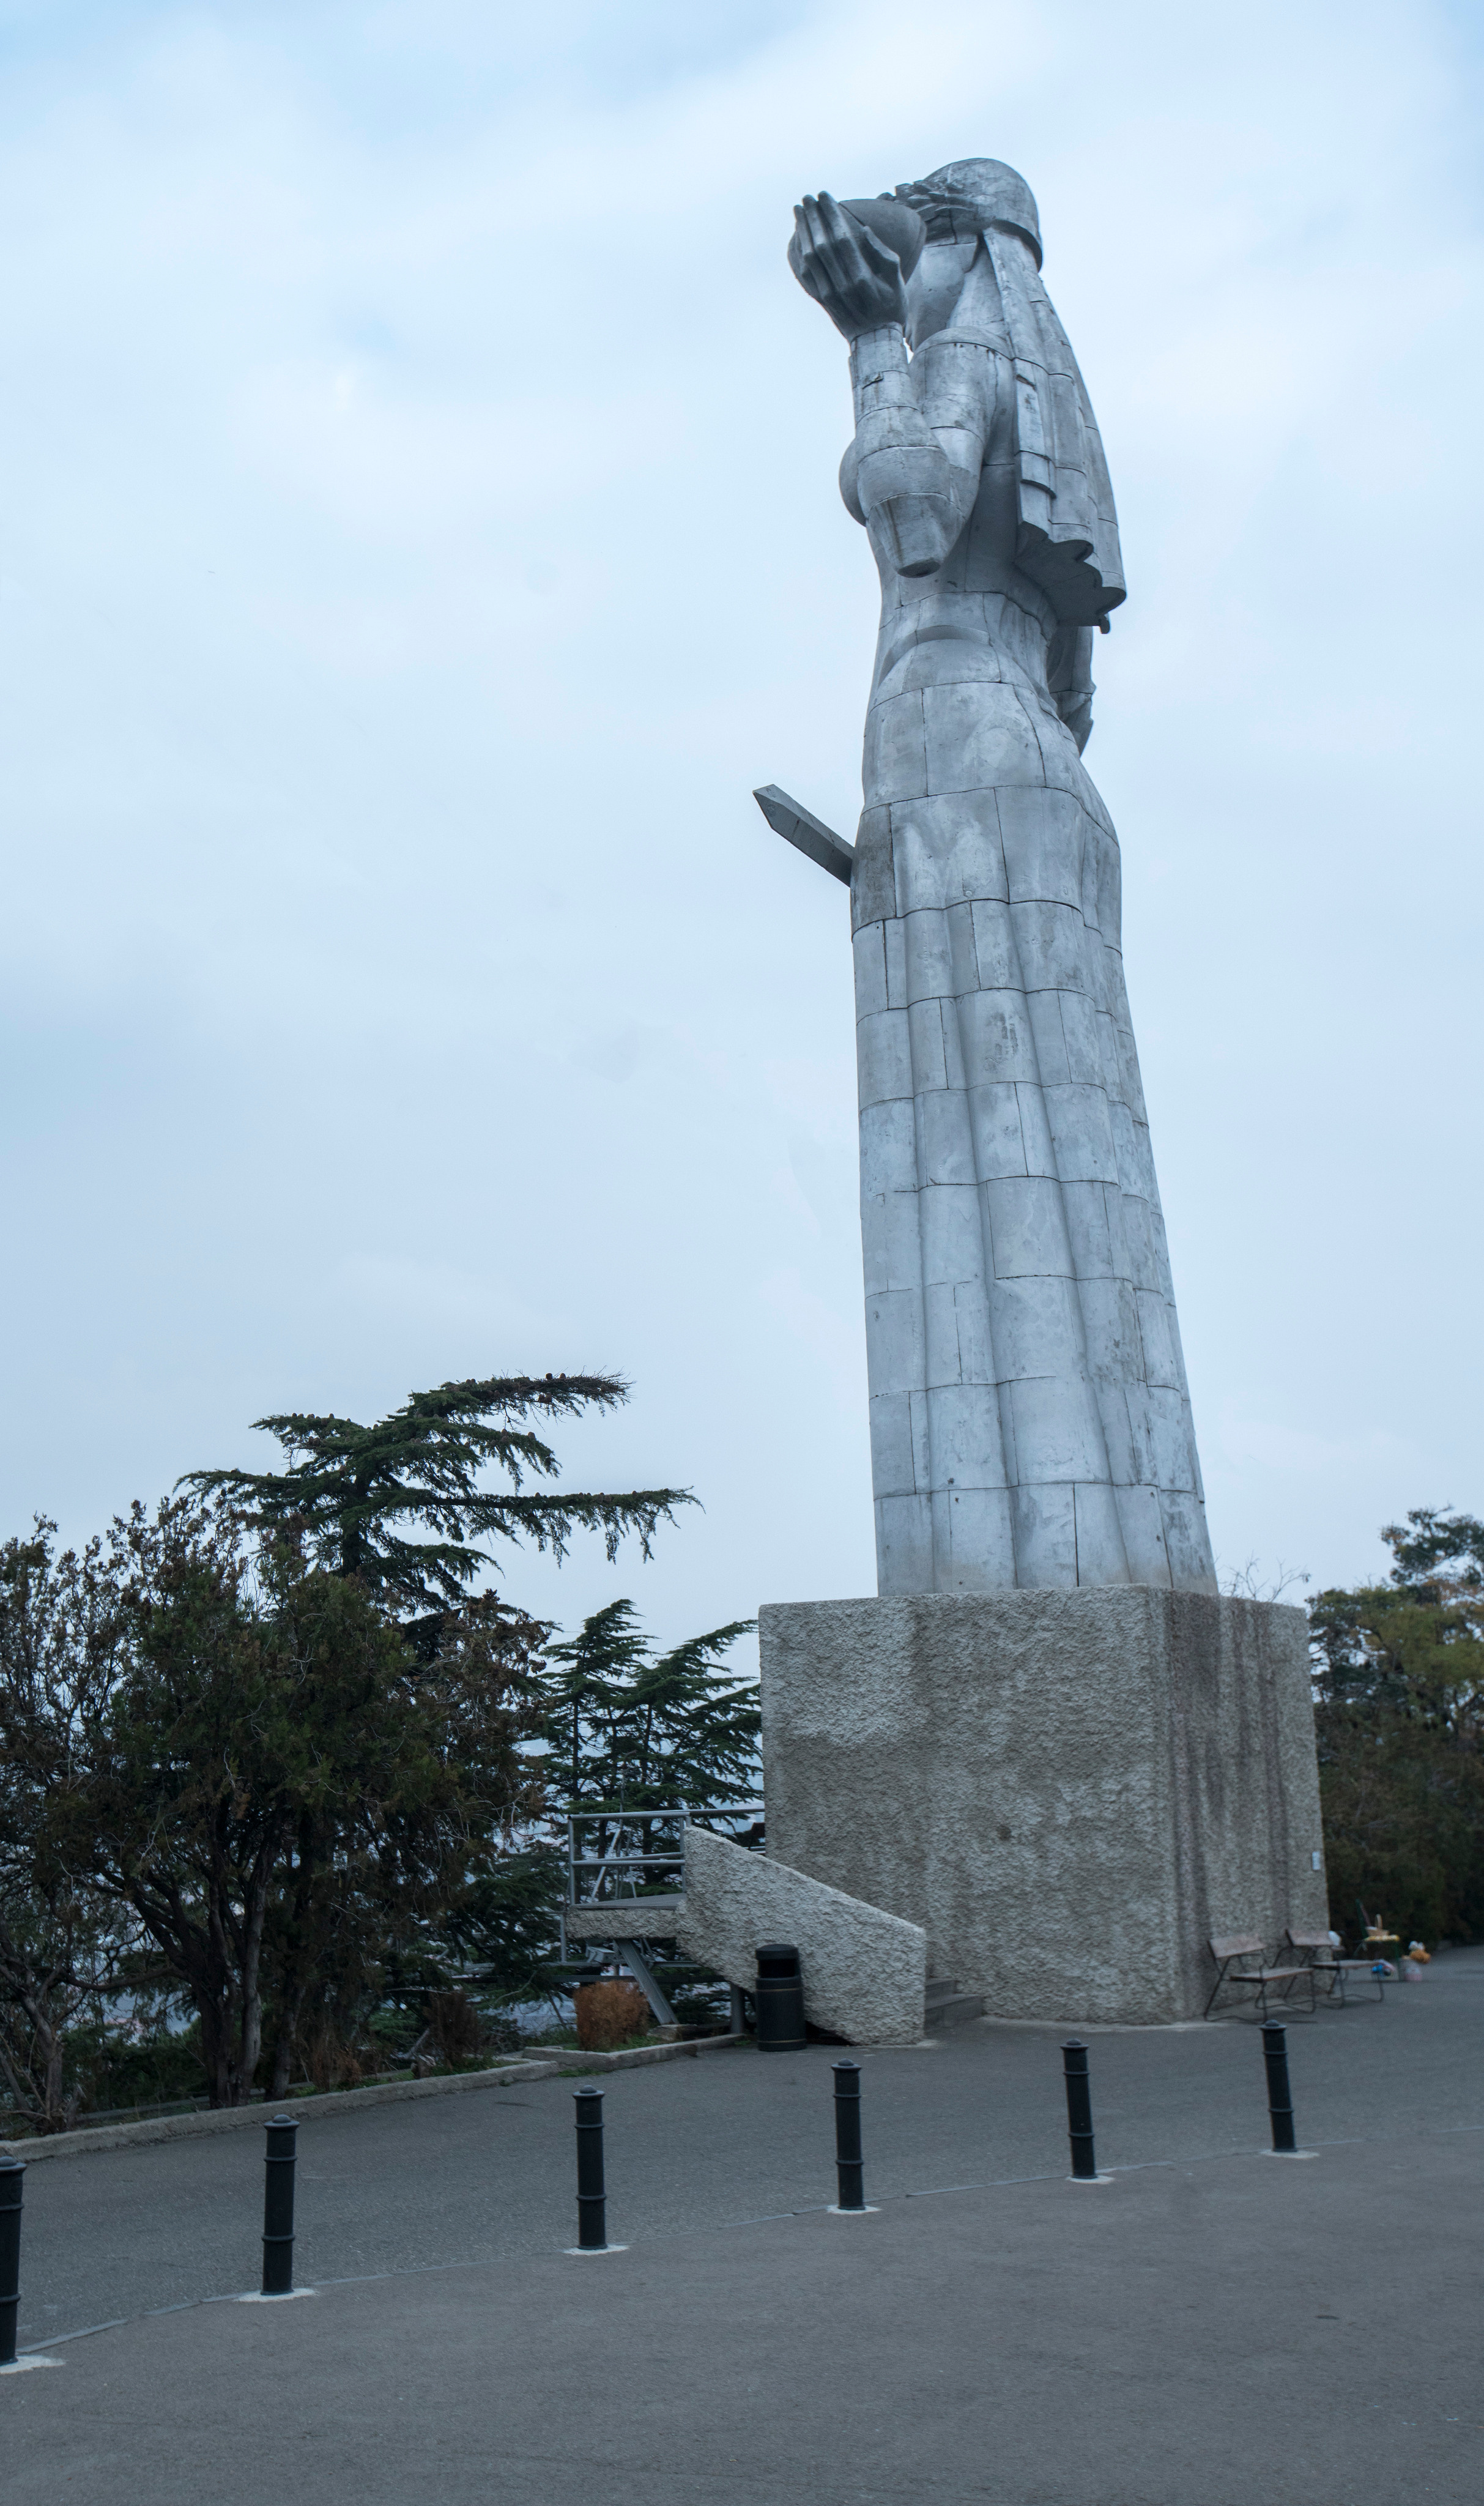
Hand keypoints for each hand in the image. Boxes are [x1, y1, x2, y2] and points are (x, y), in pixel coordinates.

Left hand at [788, 193, 907, 340]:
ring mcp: (830, 294)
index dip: (831, 215)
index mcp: (862, 276)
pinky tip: (797, 238)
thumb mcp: (897, 280)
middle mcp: (843, 284)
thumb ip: (883, 254)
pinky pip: (806, 274)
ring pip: (811, 257)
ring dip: (803, 232)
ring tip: (799, 210)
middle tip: (807, 197)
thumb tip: (864, 230)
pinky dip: (799, 253)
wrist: (877, 342)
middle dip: (813, 218)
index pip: (842, 237)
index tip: (824, 196)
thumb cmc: (891, 308)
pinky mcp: (822, 301)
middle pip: (823, 244)